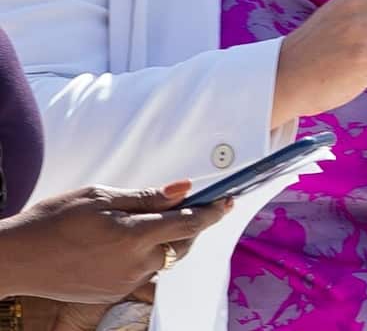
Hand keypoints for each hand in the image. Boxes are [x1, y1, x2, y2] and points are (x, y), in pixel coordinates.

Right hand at [0, 181, 231, 301]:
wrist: (16, 259)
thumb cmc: (53, 220)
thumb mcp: (100, 197)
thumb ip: (147, 197)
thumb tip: (184, 189)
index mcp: (134, 235)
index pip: (190, 222)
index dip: (214, 211)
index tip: (230, 200)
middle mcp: (135, 263)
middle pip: (183, 243)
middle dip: (192, 224)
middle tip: (191, 205)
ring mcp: (125, 282)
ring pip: (165, 259)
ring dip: (170, 240)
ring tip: (156, 220)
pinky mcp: (113, 292)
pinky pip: (145, 271)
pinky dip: (149, 255)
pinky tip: (131, 240)